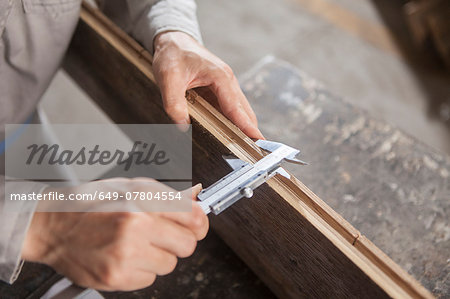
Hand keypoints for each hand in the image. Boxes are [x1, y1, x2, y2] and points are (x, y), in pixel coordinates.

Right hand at [21, 179, 207, 290]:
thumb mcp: (130, 187)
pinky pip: (149, 280)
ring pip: (169, 264)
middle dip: (179, 240)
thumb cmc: (89, 204)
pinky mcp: (116, 278)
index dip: (198, 222)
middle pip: (187, 245)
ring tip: (136, 244)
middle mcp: (135, 228)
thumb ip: (166, 197)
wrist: (52, 227)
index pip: (193, 217)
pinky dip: (142, 270)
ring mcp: (125, 256)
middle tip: (162, 234)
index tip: (196, 224)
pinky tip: (125, 256)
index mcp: (140, 201)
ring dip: (158, 256)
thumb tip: (196, 204)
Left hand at [153, 31, 263, 138]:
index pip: (236, 107)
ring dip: (244, 127)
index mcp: (220, 77)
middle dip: (250, 131)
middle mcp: (228, 81)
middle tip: (255, 153)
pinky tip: (234, 134)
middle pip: (244, 111)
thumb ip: (174, 103)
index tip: (259, 140)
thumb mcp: (168, 77)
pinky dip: (235, 122)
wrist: (173, 40)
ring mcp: (227, 86)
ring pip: (240, 111)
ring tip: (249, 148)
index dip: (247, 126)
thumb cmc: (173, 54)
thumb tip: (182, 126)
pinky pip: (232, 108)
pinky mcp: (221, 90)